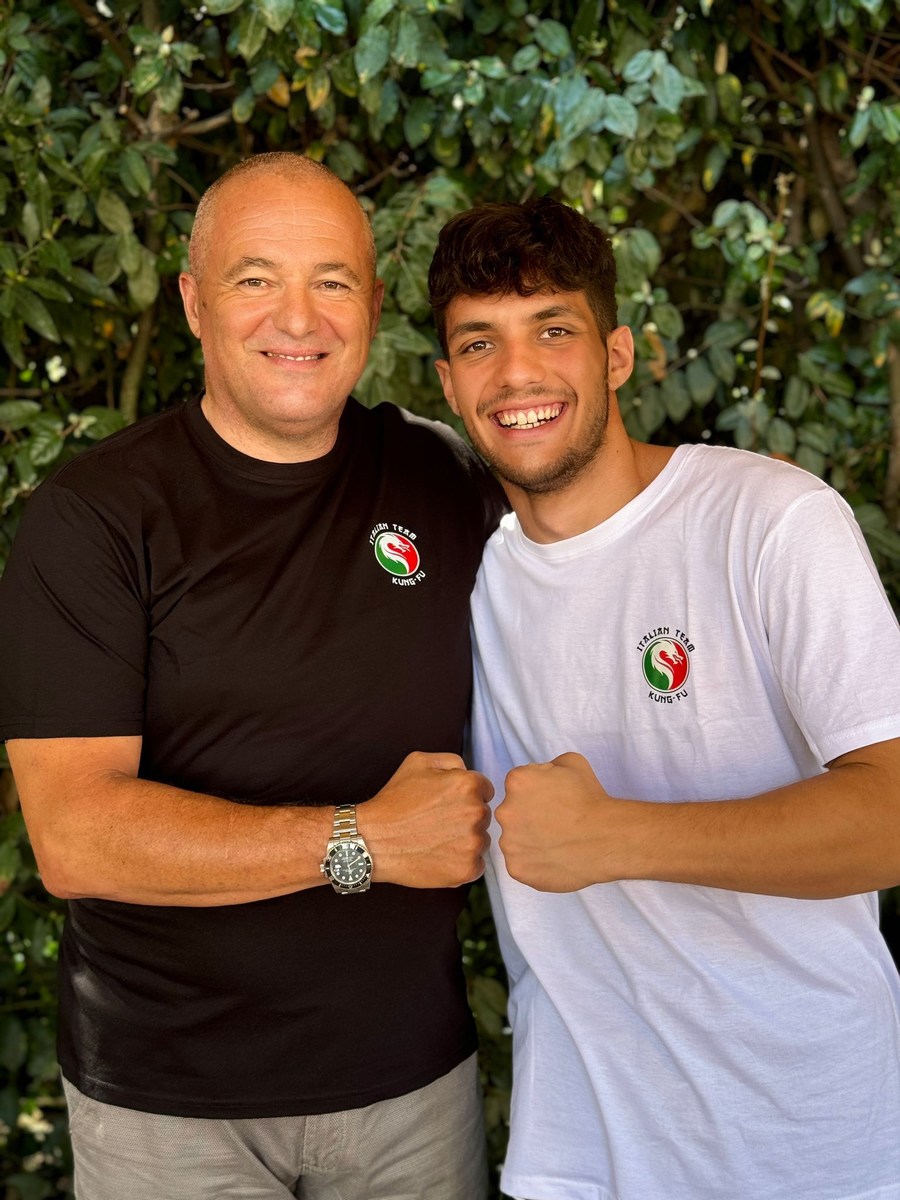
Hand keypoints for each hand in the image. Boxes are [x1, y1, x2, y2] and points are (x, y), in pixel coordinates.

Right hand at [364, 751, 493, 887]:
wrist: (372, 840)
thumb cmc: (394, 801)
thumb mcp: (418, 762)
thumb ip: (452, 761)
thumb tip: (468, 771)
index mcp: (468, 785)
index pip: (485, 790)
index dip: (465, 795)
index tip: (446, 804)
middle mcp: (476, 812)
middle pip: (483, 815)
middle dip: (466, 817)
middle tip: (437, 822)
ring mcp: (473, 843)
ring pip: (481, 840)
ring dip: (465, 840)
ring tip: (436, 839)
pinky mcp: (467, 869)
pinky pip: (476, 864)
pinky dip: (462, 862)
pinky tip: (439, 856)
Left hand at [498, 752, 612, 891]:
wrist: (606, 839)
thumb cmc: (592, 800)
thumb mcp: (572, 762)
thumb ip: (548, 765)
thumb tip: (541, 774)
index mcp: (516, 782)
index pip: (519, 785)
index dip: (538, 792)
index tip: (555, 801)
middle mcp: (506, 812)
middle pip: (513, 813)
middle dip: (530, 817)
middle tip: (556, 824)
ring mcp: (509, 843)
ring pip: (515, 840)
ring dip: (530, 840)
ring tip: (558, 843)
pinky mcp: (517, 869)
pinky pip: (521, 864)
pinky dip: (535, 863)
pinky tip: (555, 858)